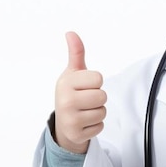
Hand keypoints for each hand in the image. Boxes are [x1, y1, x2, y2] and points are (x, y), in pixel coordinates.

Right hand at [54, 32, 106, 152]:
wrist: (62, 123)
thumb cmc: (72, 93)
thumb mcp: (73, 72)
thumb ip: (76, 53)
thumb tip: (71, 33)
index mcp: (66, 82)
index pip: (98, 78)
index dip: (95, 82)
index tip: (84, 86)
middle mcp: (65, 100)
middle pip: (102, 96)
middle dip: (98, 99)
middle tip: (85, 100)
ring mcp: (70, 118)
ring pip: (102, 111)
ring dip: (97, 112)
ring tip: (84, 111)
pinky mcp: (76, 133)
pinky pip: (100, 126)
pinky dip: (95, 126)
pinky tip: (84, 123)